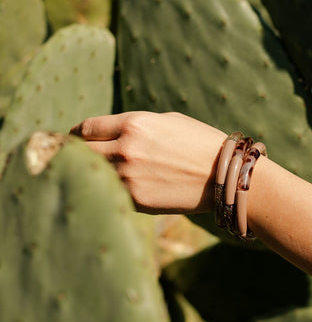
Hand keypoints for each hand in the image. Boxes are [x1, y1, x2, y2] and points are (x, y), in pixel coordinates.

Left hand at [70, 111, 226, 213]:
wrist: (225, 175)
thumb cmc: (200, 143)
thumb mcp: (167, 121)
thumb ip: (133, 126)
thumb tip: (109, 135)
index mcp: (134, 124)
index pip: (87, 128)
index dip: (77, 133)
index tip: (76, 138)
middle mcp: (126, 149)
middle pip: (80, 152)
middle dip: (77, 153)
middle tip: (78, 157)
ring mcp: (129, 177)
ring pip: (93, 175)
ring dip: (93, 174)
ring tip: (100, 174)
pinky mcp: (137, 200)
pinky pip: (111, 192)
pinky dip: (110, 189)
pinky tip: (119, 187)